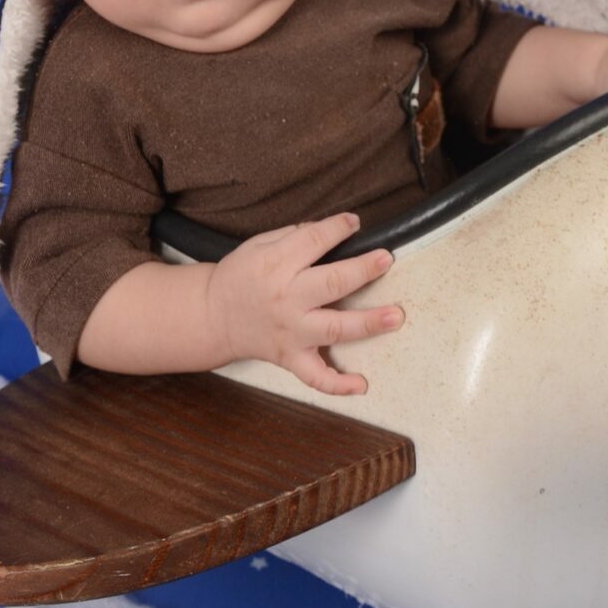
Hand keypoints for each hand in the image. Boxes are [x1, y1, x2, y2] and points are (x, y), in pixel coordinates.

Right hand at [206, 212, 404, 395]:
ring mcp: (291, 332)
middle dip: (362, 270)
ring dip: (367, 323)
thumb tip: (328, 230)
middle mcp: (286, 298)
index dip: (337, 228)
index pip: (314, 241)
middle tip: (386, 259)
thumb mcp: (258, 245)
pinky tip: (361, 385)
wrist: (212, 316)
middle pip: (331, 283)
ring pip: (333, 328)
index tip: (354, 222)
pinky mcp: (290, 357)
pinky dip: (338, 385)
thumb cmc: (240, 276)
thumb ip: (293, 236)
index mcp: (276, 264)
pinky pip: (315, 376)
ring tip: (395, 316)